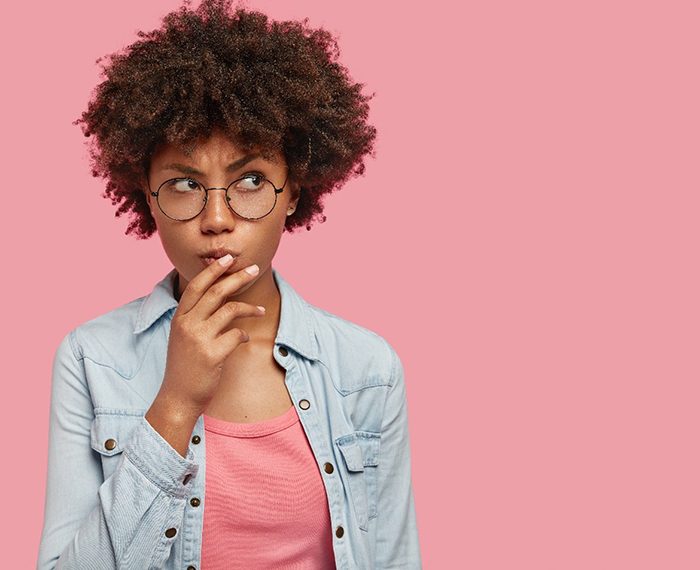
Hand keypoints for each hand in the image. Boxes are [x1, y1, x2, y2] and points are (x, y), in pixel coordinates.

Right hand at [158, 255, 264, 415]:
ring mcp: (199, 339)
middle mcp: (187, 325)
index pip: (196, 286)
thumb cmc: (185, 367)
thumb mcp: (183, 337)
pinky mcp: (212, 354)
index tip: (228, 258)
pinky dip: (245, 333)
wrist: (178, 397)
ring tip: (261, 310)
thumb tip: (222, 298)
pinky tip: (245, 337)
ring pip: (230, 310)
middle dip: (236, 278)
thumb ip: (197, 317)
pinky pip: (236, 334)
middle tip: (254, 269)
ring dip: (249, 307)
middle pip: (215, 292)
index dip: (213, 270)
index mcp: (180, 318)